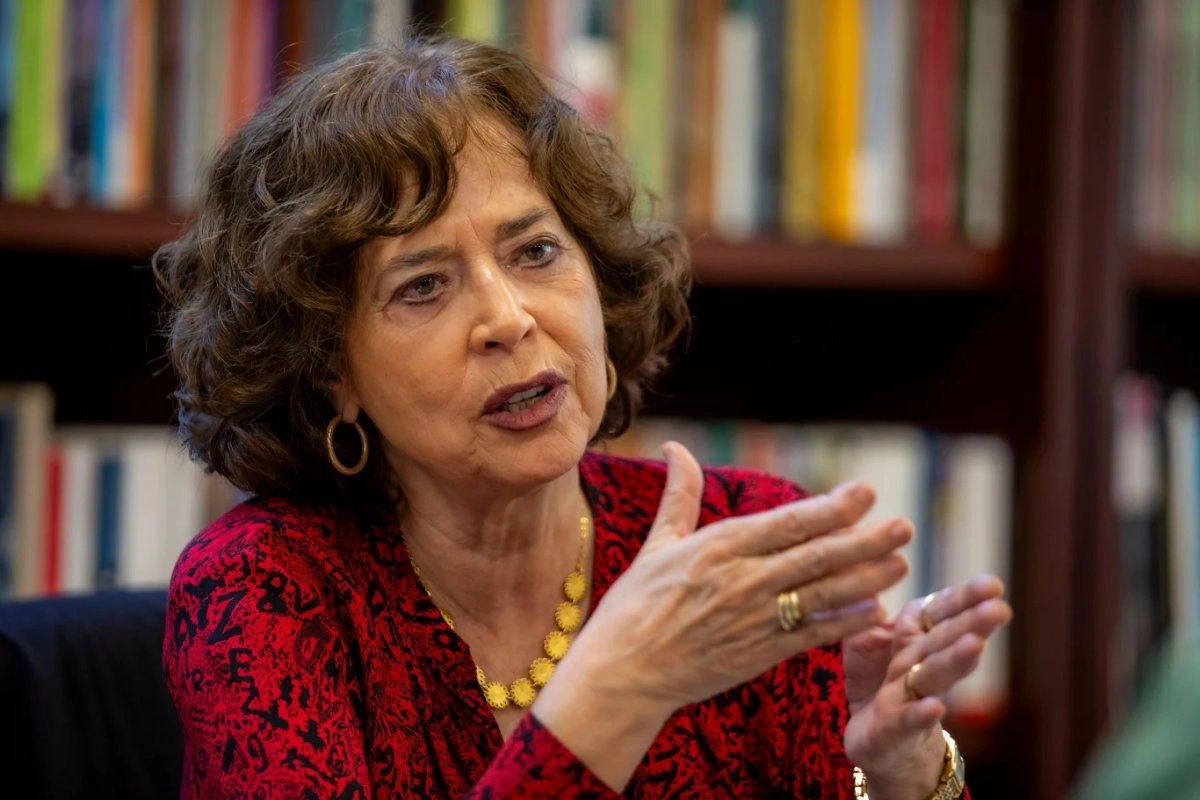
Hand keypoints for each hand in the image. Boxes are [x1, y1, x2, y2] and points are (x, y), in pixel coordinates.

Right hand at [566, 441, 910, 711]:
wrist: (623, 672)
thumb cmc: (634, 605)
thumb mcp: (657, 545)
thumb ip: (679, 496)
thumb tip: (675, 448)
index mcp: (719, 547)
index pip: (788, 523)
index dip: (831, 508)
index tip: (865, 493)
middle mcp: (742, 580)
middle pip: (816, 557)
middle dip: (864, 540)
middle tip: (904, 525)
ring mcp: (754, 619)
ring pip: (822, 596)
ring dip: (866, 579)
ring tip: (901, 564)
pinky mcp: (759, 654)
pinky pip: (812, 636)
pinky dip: (844, 624)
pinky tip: (874, 612)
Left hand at [842, 575, 1012, 798]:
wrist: (877, 744)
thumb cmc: (878, 684)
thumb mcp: (869, 641)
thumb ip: (876, 611)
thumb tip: (871, 572)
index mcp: (912, 639)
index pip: (940, 613)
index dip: (963, 598)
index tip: (992, 583)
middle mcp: (917, 665)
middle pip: (945, 641)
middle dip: (971, 624)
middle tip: (999, 608)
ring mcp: (908, 696)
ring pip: (934, 675)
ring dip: (954, 660)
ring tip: (975, 644)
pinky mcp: (894, 727)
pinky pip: (907, 718)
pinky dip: (921, 713)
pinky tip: (935, 707)